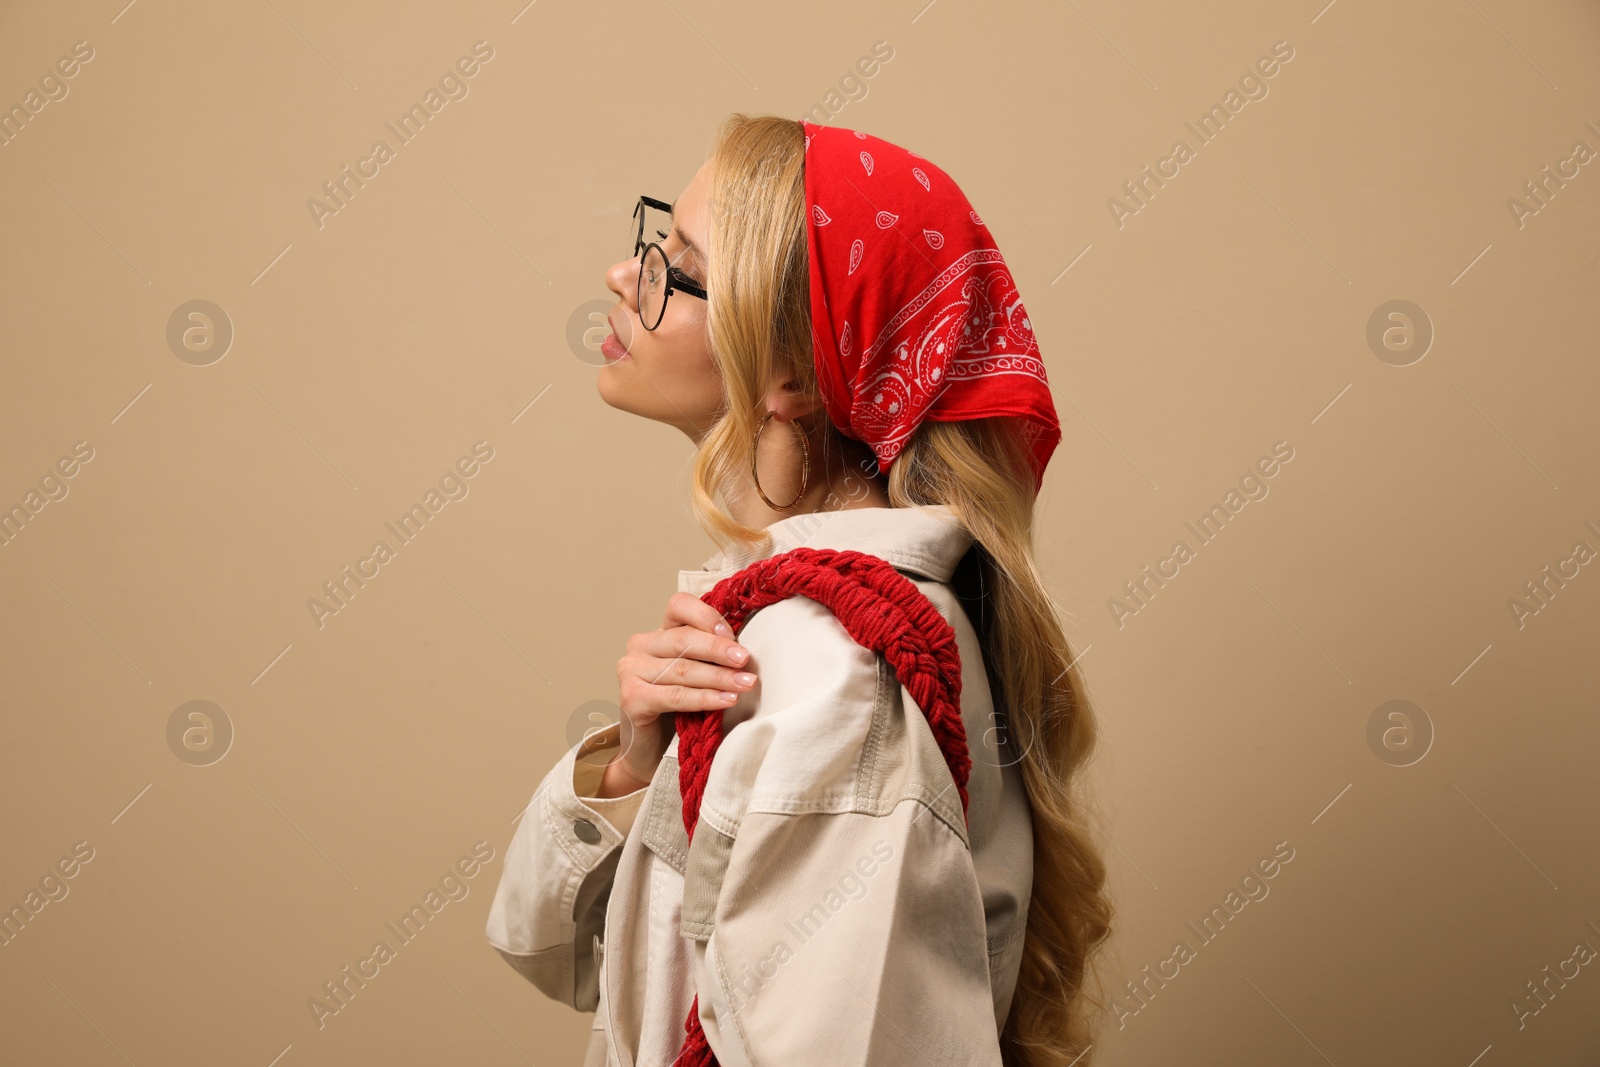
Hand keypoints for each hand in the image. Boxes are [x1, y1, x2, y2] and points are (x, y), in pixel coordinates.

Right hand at [601, 592, 756, 796]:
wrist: (650, 751)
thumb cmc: (679, 708)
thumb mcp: (697, 673)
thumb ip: (710, 655)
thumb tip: (746, 648)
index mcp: (658, 632)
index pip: (679, 605)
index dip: (706, 616)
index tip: (732, 634)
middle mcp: (639, 646)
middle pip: (683, 639)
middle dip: (718, 650)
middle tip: (746, 660)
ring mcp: (630, 671)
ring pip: (682, 669)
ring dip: (718, 677)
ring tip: (745, 684)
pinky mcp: (631, 699)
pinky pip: (674, 696)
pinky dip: (703, 698)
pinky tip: (726, 701)